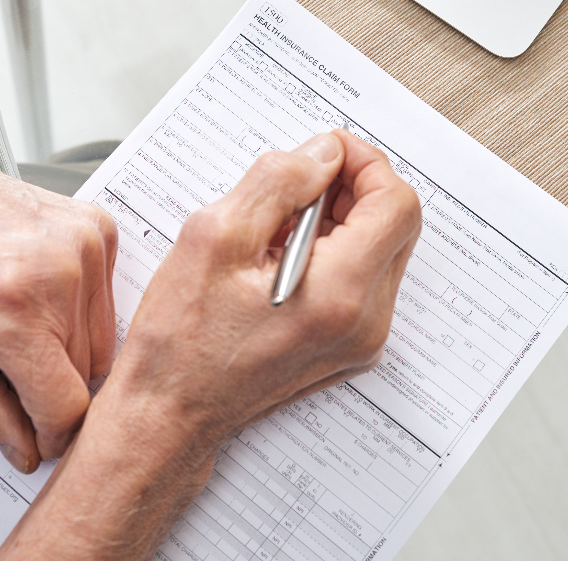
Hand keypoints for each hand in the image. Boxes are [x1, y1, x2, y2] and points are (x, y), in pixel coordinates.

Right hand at [0, 130, 420, 558]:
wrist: (172, 413)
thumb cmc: (181, 339)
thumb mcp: (215, 237)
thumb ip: (279, 182)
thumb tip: (324, 154)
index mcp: (339, 293)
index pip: (395, 203)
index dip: (364, 164)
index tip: (325, 154)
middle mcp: (365, 321)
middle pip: (395, 224)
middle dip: (352, 189)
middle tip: (297, 184)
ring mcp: (362, 339)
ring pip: (381, 249)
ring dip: (341, 219)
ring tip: (278, 226)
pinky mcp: (350, 346)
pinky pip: (363, 279)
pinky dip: (333, 251)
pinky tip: (282, 256)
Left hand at [0, 157, 116, 471]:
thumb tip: (25, 449)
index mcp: (10, 308)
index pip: (64, 406)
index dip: (48, 436)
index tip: (33, 439)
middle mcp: (61, 275)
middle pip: (85, 377)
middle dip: (49, 390)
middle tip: (6, 368)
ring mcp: (88, 247)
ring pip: (102, 344)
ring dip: (67, 353)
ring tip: (21, 327)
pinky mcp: (101, 231)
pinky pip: (108, 303)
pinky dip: (79, 314)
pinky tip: (40, 294)